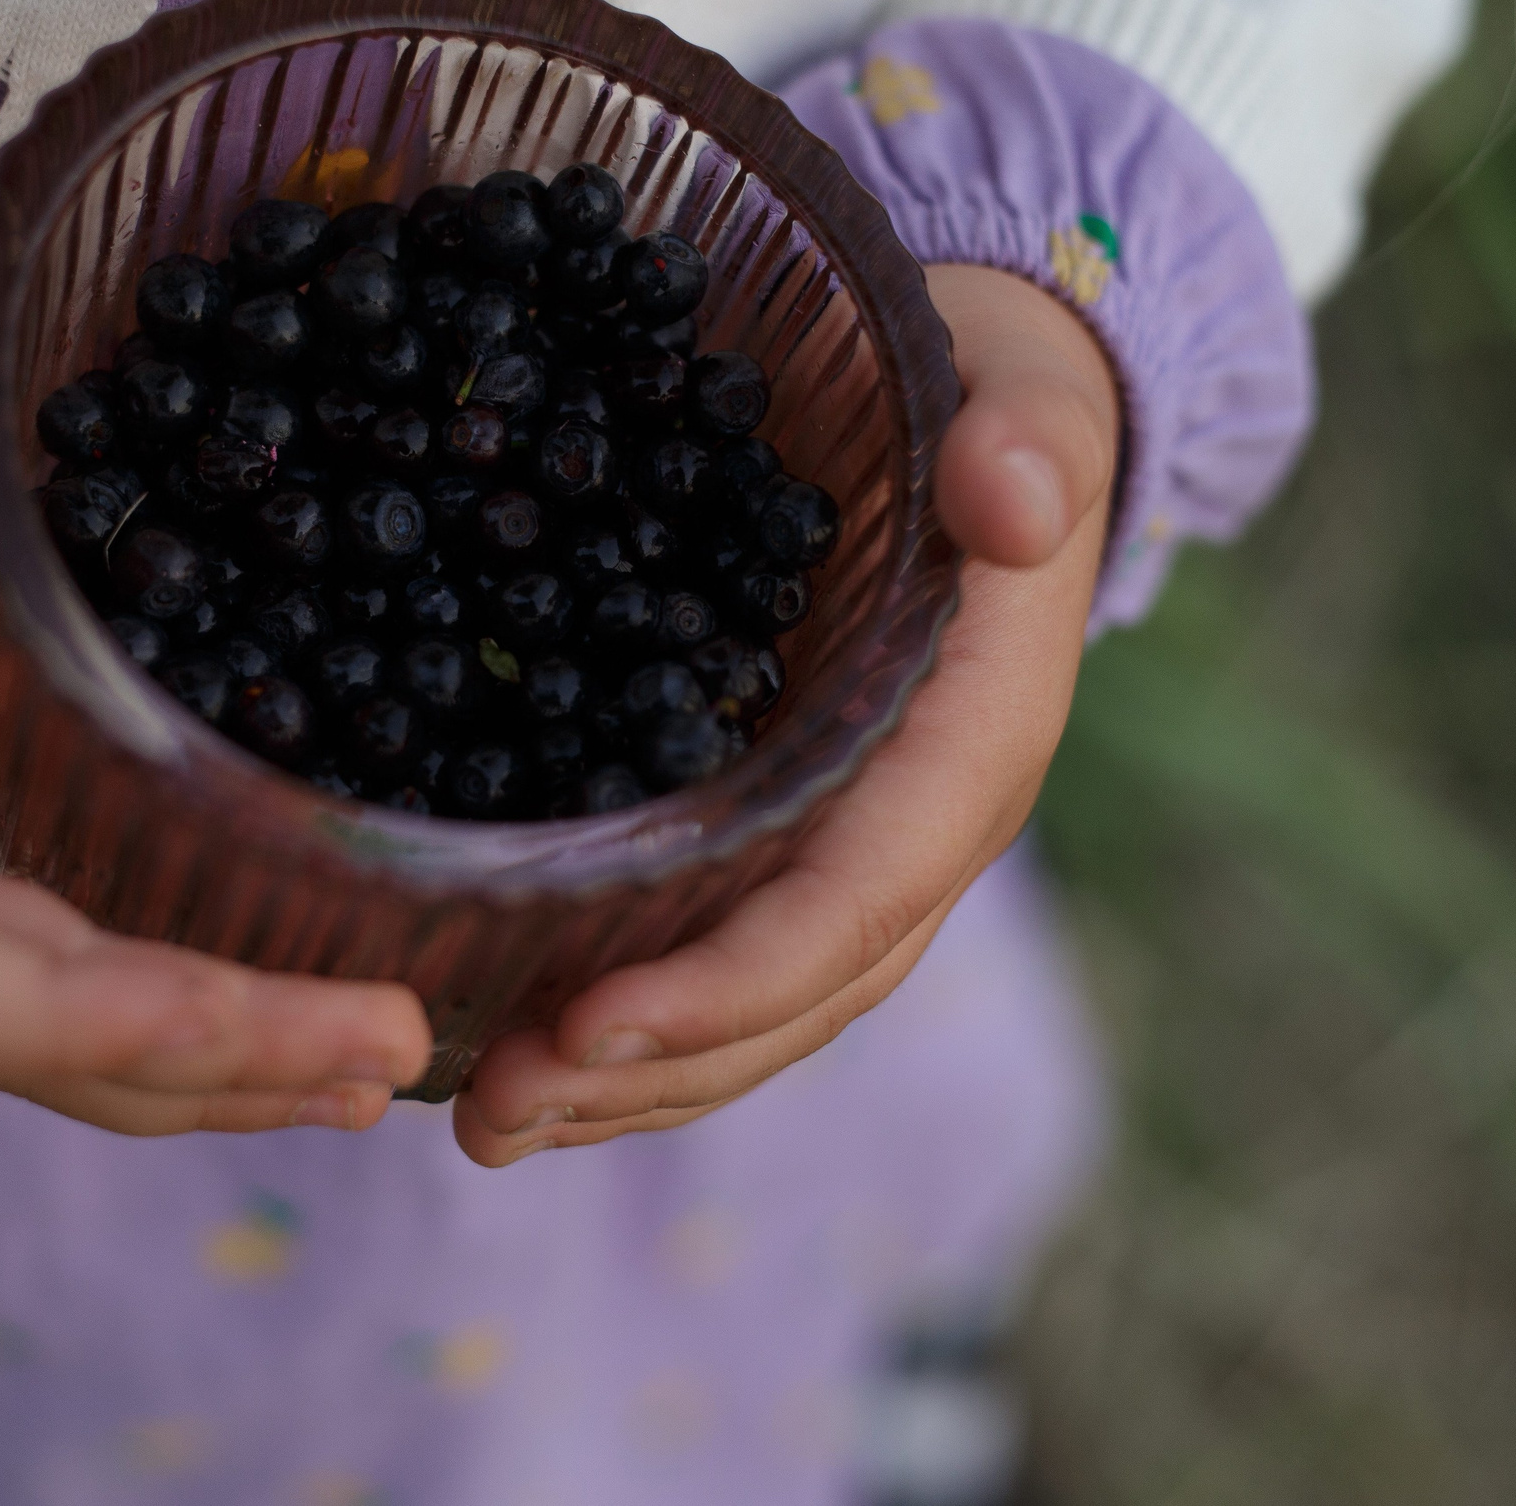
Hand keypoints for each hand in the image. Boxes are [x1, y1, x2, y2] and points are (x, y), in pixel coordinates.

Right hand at [0, 309, 430, 1133]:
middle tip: (388, 1046)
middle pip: (12, 1041)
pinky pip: (35, 996)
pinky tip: (270, 1024)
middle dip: (204, 1060)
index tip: (236, 1017)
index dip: (78, 1019)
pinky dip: (157, 1028)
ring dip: (201, 1075)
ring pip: (33, 1046)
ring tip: (366, 1070)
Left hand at [455, 263, 1119, 1164]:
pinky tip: (520, 1042)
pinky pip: (723, 950)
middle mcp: (920, 828)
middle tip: (494, 1113)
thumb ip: (1027, 443)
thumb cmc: (993, 396)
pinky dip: (628, 1020)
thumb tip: (1009, 504)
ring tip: (488, 1119)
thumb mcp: (1023, 396)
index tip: (590, 1024)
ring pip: (759, 1007)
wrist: (990, 414)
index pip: (860, 899)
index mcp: (972, 747)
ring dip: (627, 1080)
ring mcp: (859, 843)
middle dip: (654, 1068)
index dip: (734, 977)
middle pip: (798, 993)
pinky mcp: (795, 829)